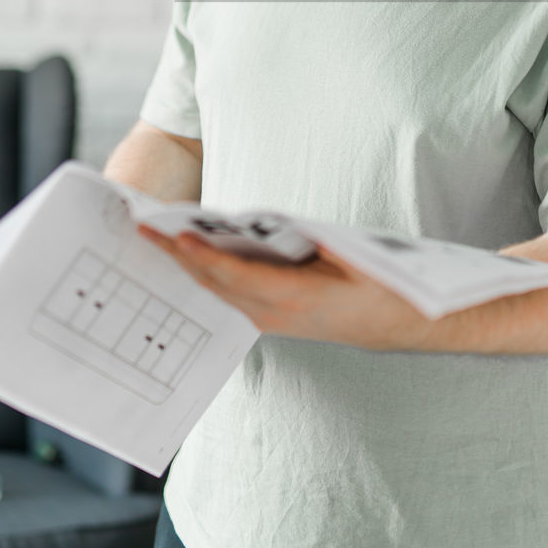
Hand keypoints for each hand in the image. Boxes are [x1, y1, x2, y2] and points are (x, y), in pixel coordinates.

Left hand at [137, 226, 432, 349]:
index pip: (237, 275)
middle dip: (178, 260)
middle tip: (146, 232)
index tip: (175, 237)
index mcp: (298, 297)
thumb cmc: (384, 284)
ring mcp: (276, 322)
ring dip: (188, 270)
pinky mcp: (277, 320)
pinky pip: (232, 299)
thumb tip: (272, 224)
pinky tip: (193, 261)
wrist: (402, 323)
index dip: (203, 256)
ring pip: (220, 295)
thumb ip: (313, 240)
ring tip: (159, 242)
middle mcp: (280, 315)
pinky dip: (208, 279)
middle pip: (217, 286)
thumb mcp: (355, 254)